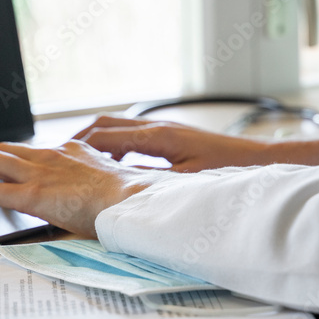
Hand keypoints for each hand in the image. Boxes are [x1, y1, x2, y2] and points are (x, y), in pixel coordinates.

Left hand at [0, 140, 170, 236]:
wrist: (133, 199)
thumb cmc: (130, 198)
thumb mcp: (111, 182)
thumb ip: (96, 185)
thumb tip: (99, 201)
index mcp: (73, 151)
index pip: (34, 151)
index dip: (16, 163)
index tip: (11, 176)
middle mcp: (53, 155)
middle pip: (6, 149)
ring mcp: (41, 172)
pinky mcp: (33, 194)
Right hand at [73, 114, 318, 172]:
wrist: (263, 158)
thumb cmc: (230, 171)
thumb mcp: (187, 184)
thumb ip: (152, 187)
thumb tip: (120, 193)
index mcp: (158, 137)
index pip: (104, 136)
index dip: (77, 148)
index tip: (57, 162)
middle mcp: (158, 127)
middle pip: (104, 124)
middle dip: (77, 140)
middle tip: (56, 159)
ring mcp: (165, 129)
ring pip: (117, 127)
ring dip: (95, 141)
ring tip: (76, 161)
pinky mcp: (172, 137)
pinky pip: (132, 136)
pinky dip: (114, 146)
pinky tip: (112, 166)